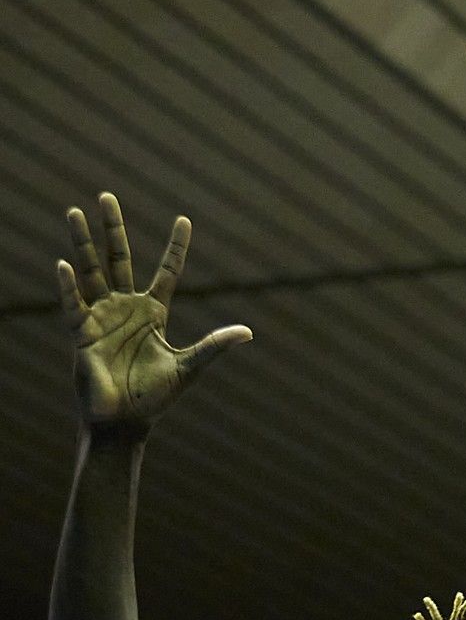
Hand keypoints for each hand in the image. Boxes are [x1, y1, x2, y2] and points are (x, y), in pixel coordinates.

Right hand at [57, 194, 250, 432]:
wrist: (125, 423)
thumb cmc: (155, 398)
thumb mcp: (188, 367)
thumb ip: (213, 346)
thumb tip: (247, 332)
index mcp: (153, 313)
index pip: (167, 272)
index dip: (176, 247)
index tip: (184, 219)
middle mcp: (125, 308)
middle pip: (118, 259)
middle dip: (112, 229)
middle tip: (106, 196)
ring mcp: (101, 317)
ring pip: (91, 272)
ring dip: (83, 244)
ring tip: (75, 212)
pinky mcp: (82, 333)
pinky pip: (73, 304)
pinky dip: (68, 287)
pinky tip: (65, 266)